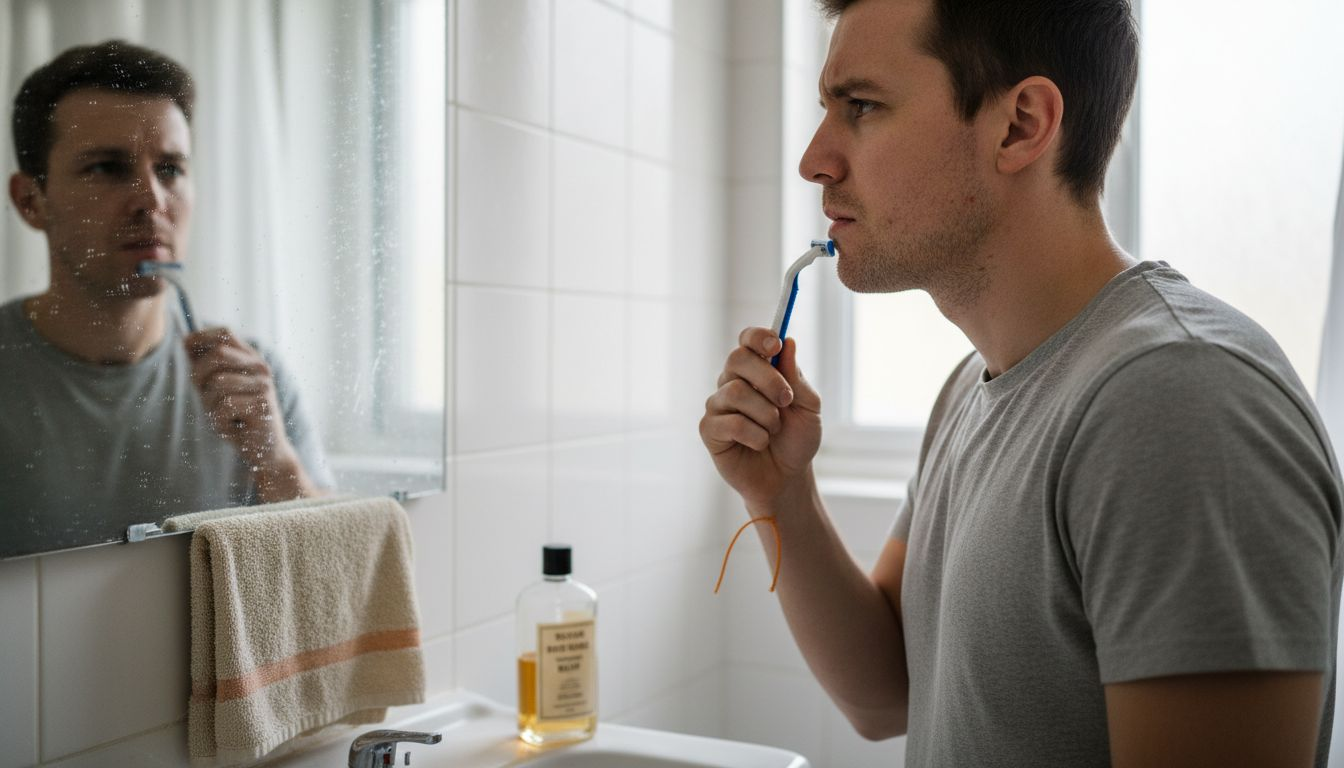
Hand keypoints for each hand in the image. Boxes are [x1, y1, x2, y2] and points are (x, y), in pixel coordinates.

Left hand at [185, 327, 296, 471]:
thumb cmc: (237, 417)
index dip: (201, 337)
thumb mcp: (217, 389)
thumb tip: (184, 340)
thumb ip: (204, 366)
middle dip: (199, 376)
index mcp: (251, 359)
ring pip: (218, 383)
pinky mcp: (262, 406)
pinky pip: (224, 407)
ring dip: (210, 404)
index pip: (225, 333)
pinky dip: (220, 421)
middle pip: (218, 355)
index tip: (184, 349)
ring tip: (221, 416)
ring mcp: (264, 386)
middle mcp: (261, 368)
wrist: (265, 450)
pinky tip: (231, 427)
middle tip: (203, 396)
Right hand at [699, 327, 821, 507]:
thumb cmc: (796, 440)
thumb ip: (797, 378)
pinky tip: (759, 444)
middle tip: (786, 401)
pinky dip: (754, 435)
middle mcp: (732, 382)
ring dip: (765, 414)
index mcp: (756, 371)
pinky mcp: (709, 430)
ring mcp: (718, 405)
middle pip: (737, 358)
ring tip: (774, 429)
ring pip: (735, 391)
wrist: (787, 478)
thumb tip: (787, 342)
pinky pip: (730, 422)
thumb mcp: (809, 408)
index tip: (775, 345)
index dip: (758, 337)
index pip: (747, 340)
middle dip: (768, 379)